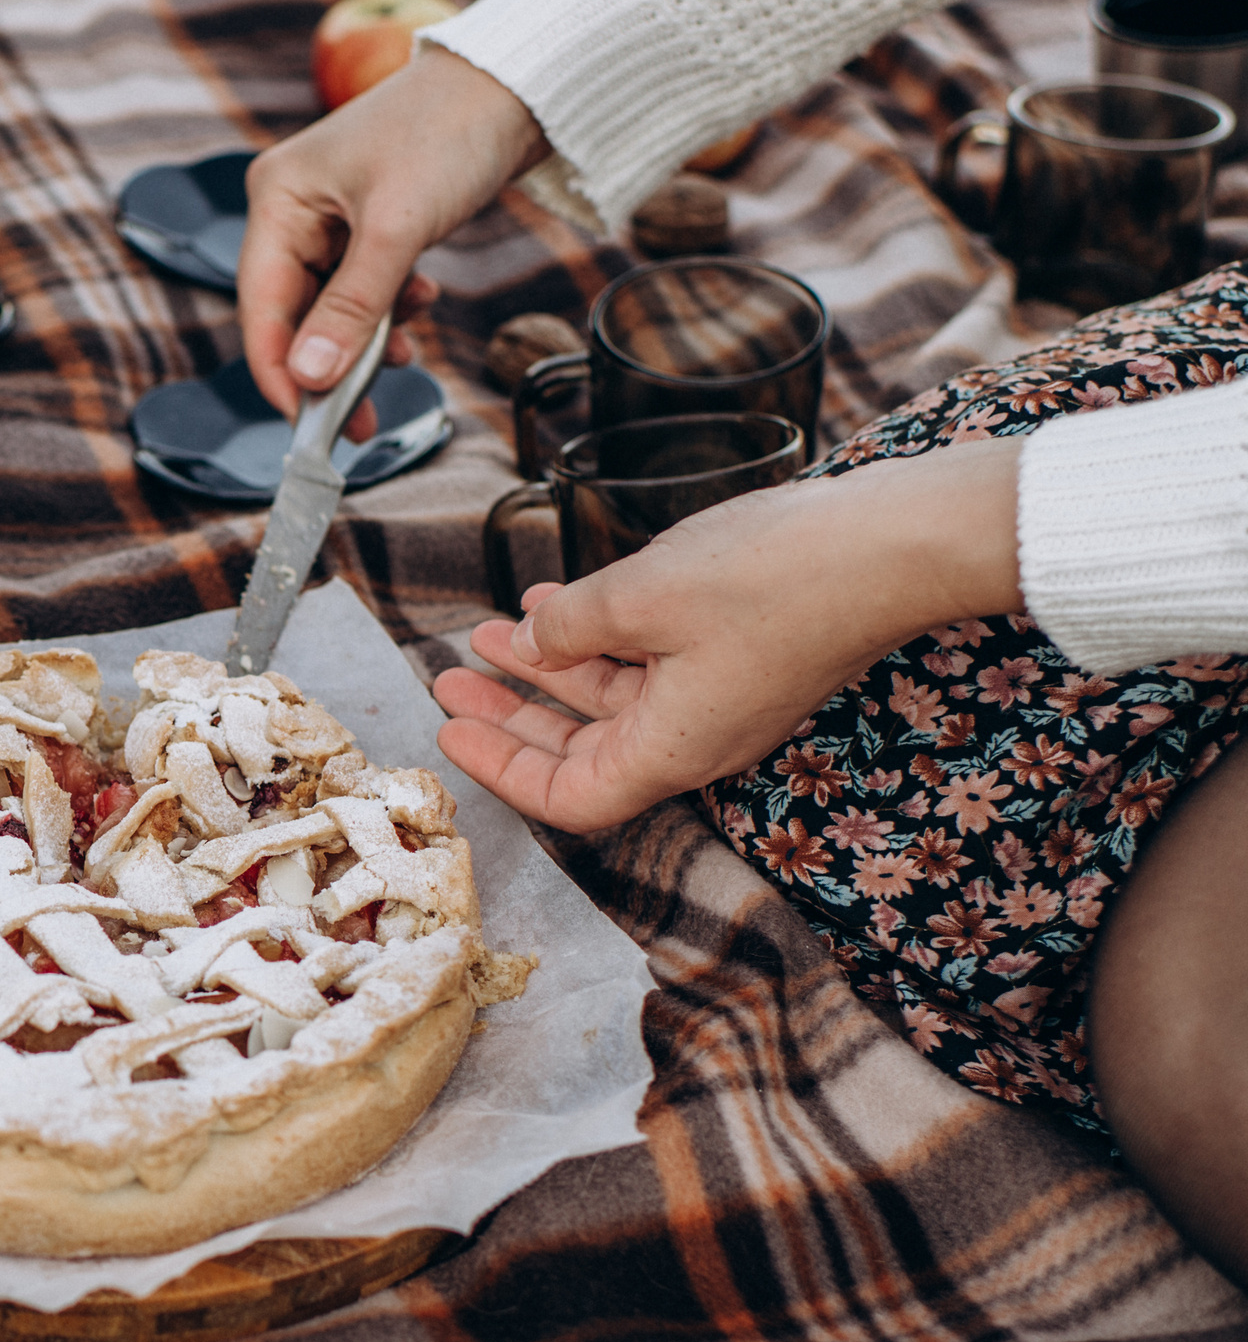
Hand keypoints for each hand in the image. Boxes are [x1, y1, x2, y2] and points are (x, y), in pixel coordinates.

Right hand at [238, 47, 547, 420]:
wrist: (513, 86)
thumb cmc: (448, 133)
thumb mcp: (396, 229)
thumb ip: (351, 308)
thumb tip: (310, 377)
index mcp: (278, 198)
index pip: (261, 306)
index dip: (280, 373)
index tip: (310, 426)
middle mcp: (293, 208)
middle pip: (292, 312)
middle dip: (330, 364)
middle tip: (360, 420)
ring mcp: (329, 216)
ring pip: (330, 307)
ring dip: (365, 339)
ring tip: (404, 353)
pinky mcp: (367, 223)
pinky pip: (361, 288)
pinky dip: (387, 309)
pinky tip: (419, 303)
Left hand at [430, 440, 1025, 832]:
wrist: (893, 542)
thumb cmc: (776, 575)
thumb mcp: (641, 596)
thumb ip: (570, 628)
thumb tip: (533, 643)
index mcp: (670, 750)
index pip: (569, 799)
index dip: (502, 771)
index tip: (450, 734)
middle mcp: (695, 739)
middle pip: (580, 753)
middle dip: (509, 716)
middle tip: (448, 682)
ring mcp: (719, 699)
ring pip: (609, 702)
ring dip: (545, 669)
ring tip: (483, 635)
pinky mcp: (738, 658)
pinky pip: (647, 665)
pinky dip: (595, 640)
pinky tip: (552, 604)